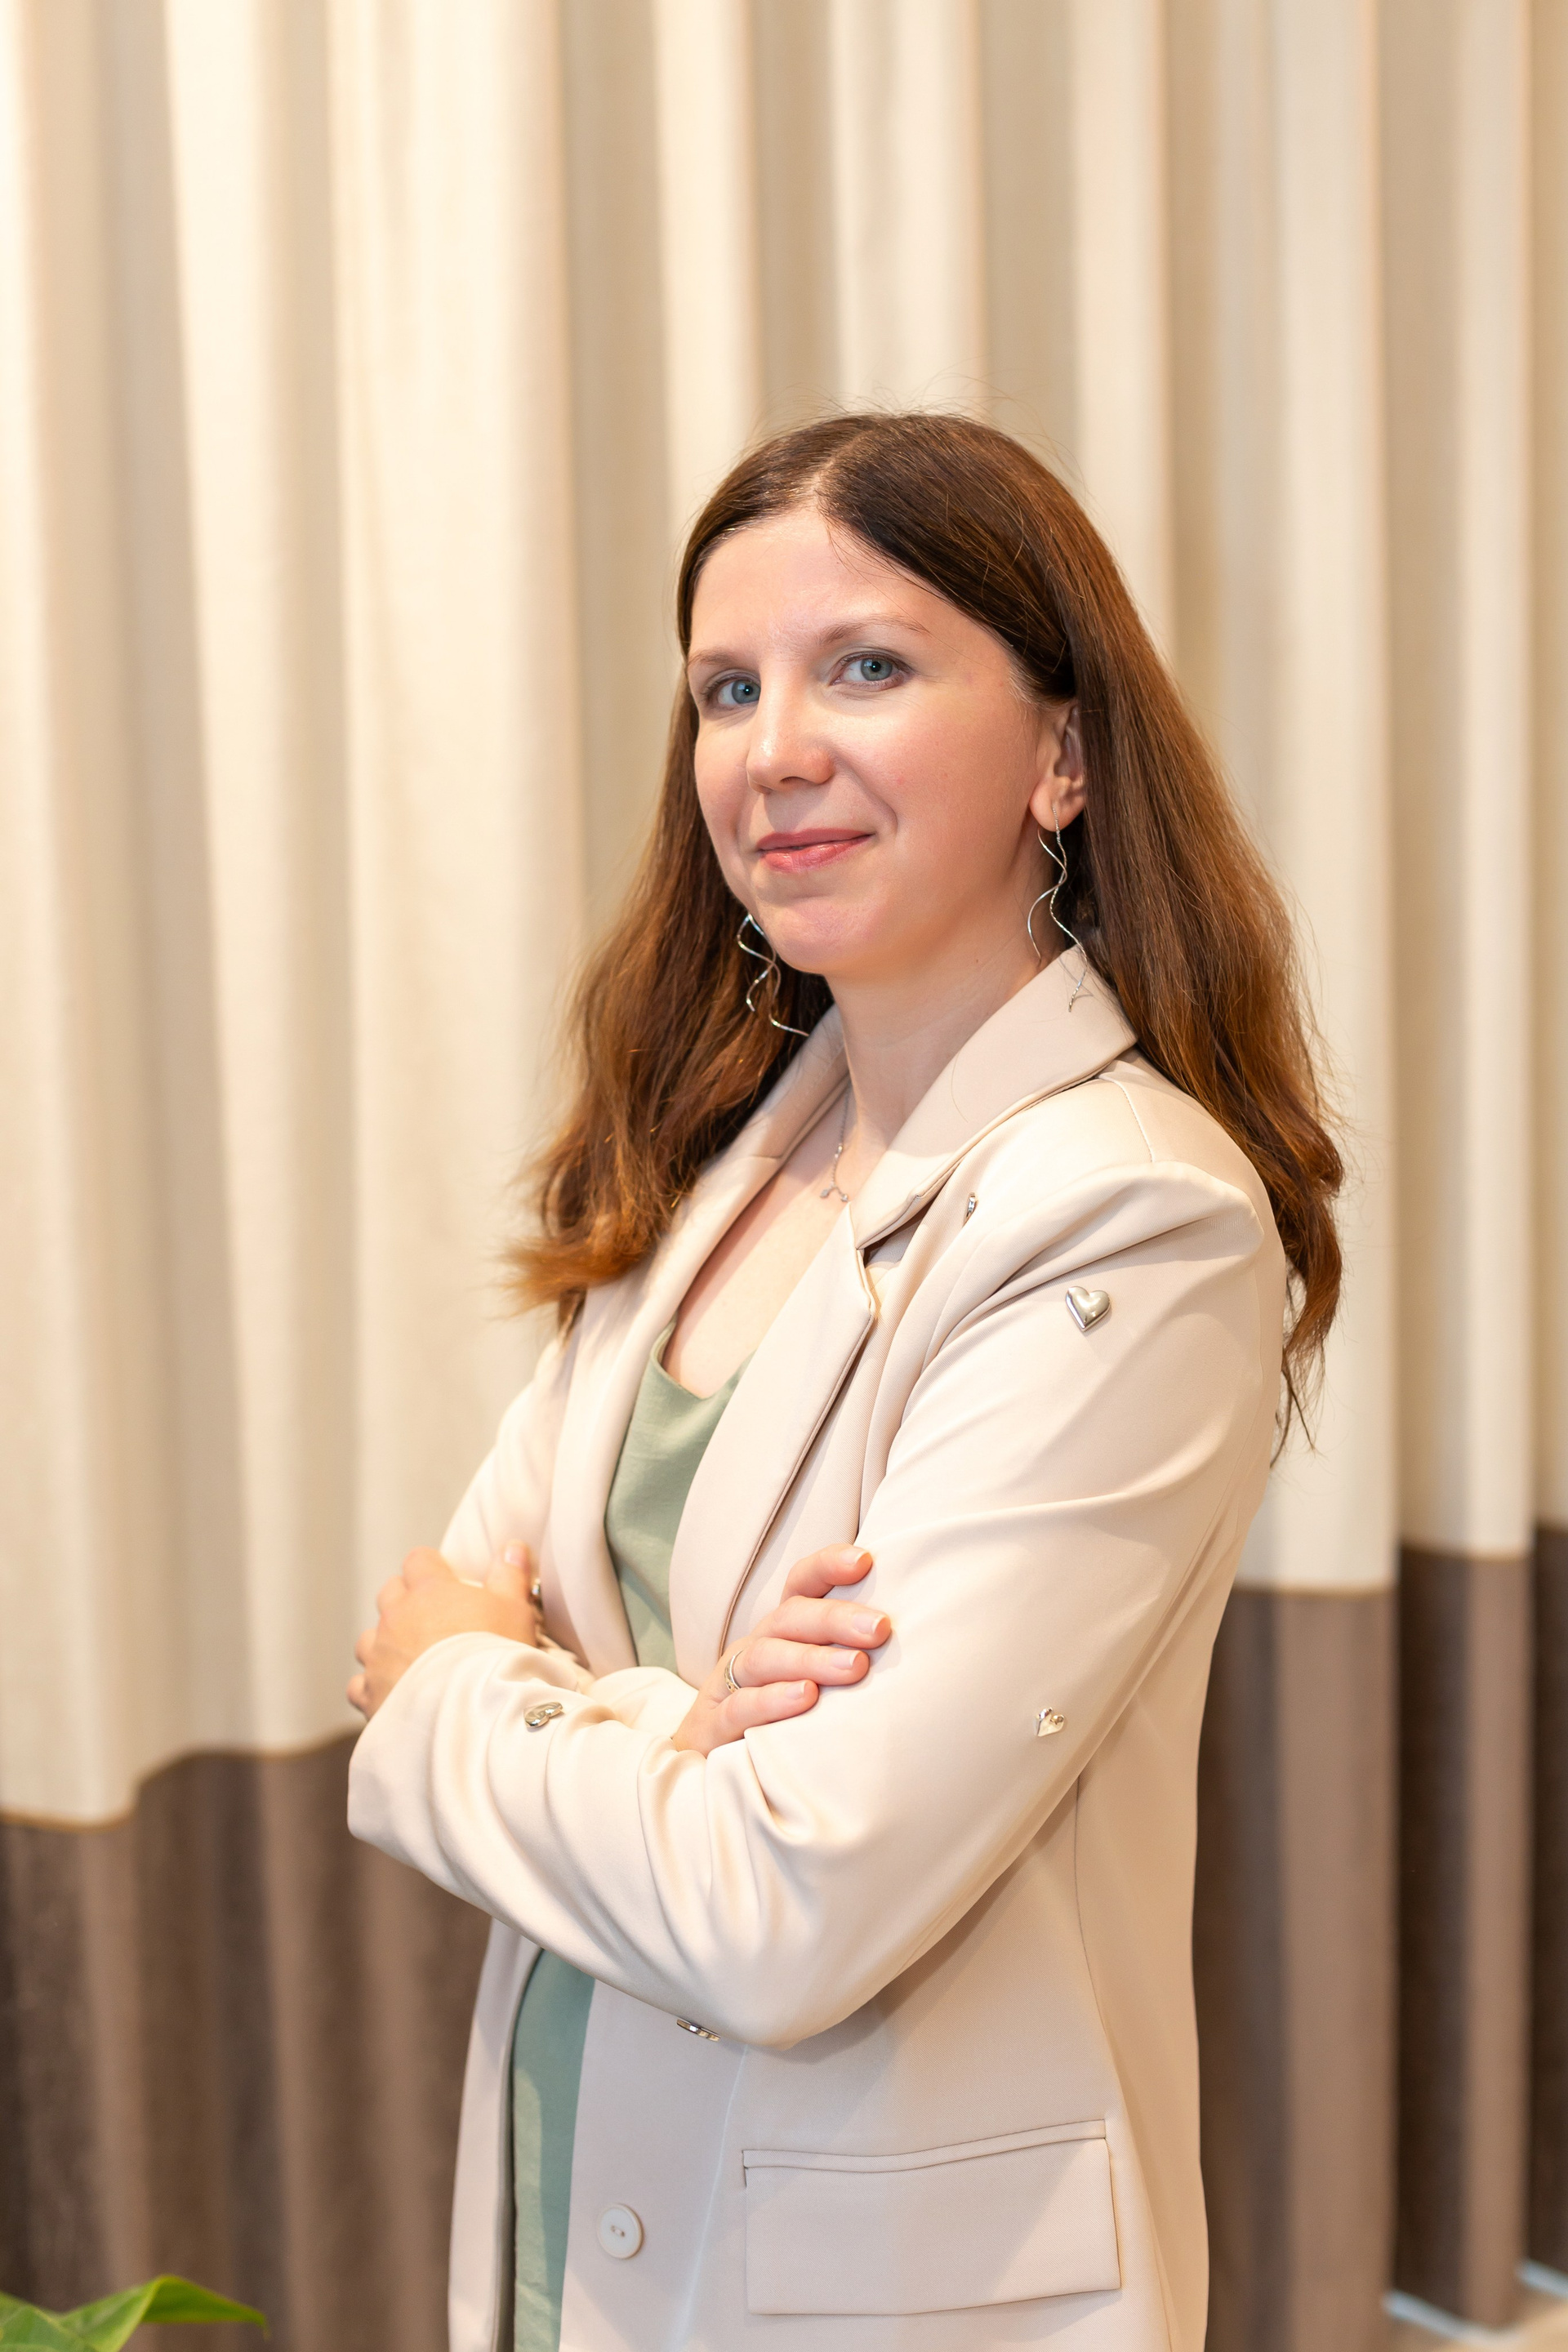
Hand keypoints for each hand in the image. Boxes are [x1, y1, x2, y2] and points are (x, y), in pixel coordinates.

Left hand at [348, 1541, 539, 1718]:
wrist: (471, 1711)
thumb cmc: (496, 1655)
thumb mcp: (515, 1609)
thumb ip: (509, 1575)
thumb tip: (511, 1548)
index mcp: (430, 1591)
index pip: (419, 1560)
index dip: (432, 1567)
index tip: (446, 1580)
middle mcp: (396, 1617)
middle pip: (389, 1593)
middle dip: (405, 1600)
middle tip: (431, 1618)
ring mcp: (379, 1655)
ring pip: (369, 1638)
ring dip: (385, 1643)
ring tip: (409, 1658)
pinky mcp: (371, 1693)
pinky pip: (360, 1684)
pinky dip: (373, 1685)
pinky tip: (392, 1692)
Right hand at [671, 1544, 889, 1756]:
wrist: (710, 1769)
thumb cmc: (780, 1719)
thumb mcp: (812, 1680)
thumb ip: (849, 1655)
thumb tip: (915, 1639)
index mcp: (782, 1631)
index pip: (802, 1585)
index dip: (828, 1566)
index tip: (865, 1560)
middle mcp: (756, 1647)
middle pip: (791, 1617)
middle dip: (837, 1618)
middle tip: (879, 1629)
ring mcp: (731, 1683)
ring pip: (766, 1656)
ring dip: (812, 1658)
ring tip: (854, 1667)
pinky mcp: (714, 1724)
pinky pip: (741, 1705)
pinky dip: (772, 1700)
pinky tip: (805, 1698)